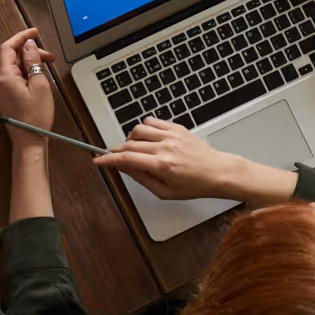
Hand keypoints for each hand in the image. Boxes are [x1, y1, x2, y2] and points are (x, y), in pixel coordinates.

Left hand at [0, 28, 56, 132]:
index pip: (8, 47)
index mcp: (5, 77)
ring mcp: (0, 90)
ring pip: (14, 68)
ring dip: (30, 63)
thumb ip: (33, 61)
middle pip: (12, 58)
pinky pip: (14, 78)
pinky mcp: (5, 97)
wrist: (29, 141)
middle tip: (50, 56)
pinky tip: (39, 77)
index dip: (21, 36)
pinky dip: (26, 73)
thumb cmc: (36, 116)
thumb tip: (29, 45)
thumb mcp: (40, 85)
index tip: (34, 32)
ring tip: (47, 66)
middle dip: (30, 52)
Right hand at [96, 119, 237, 199]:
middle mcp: (165, 147)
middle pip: (129, 144)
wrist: (217, 172)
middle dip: (116, 150)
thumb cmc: (194, 185)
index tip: (98, 160)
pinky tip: (147, 138)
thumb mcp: (165, 192)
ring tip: (135, 149)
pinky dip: (144, 128)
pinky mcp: (177, 128)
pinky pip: (152, 121)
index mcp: (162, 166)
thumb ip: (141, 179)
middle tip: (113, 156)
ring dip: (130, 139)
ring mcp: (171, 135)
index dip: (108, 159)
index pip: (127, 159)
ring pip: (139, 129)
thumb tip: (124, 169)